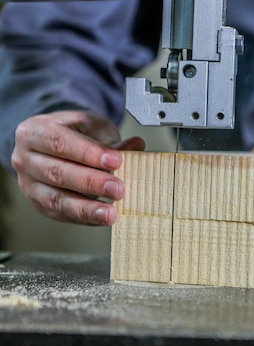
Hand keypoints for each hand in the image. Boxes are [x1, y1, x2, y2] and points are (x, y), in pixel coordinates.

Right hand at [11, 111, 144, 224]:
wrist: (54, 144)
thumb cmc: (73, 133)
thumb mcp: (91, 127)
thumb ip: (111, 140)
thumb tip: (135, 146)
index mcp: (35, 132)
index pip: (59, 142)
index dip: (88, 153)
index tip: (115, 161)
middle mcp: (25, 159)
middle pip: (56, 173)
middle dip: (90, 183)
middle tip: (117, 188)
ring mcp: (29, 184)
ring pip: (56, 199)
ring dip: (86, 208)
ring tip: (110, 212)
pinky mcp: (39, 204)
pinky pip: (61, 214)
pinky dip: (85, 217)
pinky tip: (102, 217)